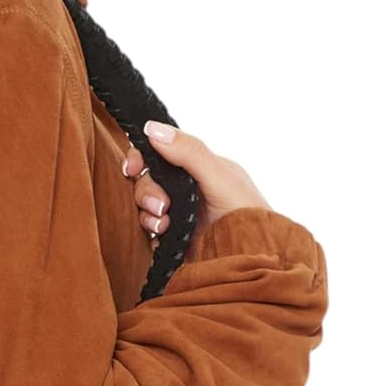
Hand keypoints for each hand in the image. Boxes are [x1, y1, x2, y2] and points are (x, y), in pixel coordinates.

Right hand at [123, 120, 273, 264]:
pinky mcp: (173, 239)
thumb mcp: (218, 176)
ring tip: (163, 226)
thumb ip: (188, 151)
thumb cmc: (248, 214)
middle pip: (147, 181)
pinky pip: (148, 232)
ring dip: (147, 215)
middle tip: (162, 207)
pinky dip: (150, 234)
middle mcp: (184, 189)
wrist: (253, 257)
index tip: (133, 168)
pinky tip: (163, 237)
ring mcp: (178, 215)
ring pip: (144, 207)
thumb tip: (152, 128)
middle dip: (147, 193)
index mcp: (196, 167)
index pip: (159, 154)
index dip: (141, 159)